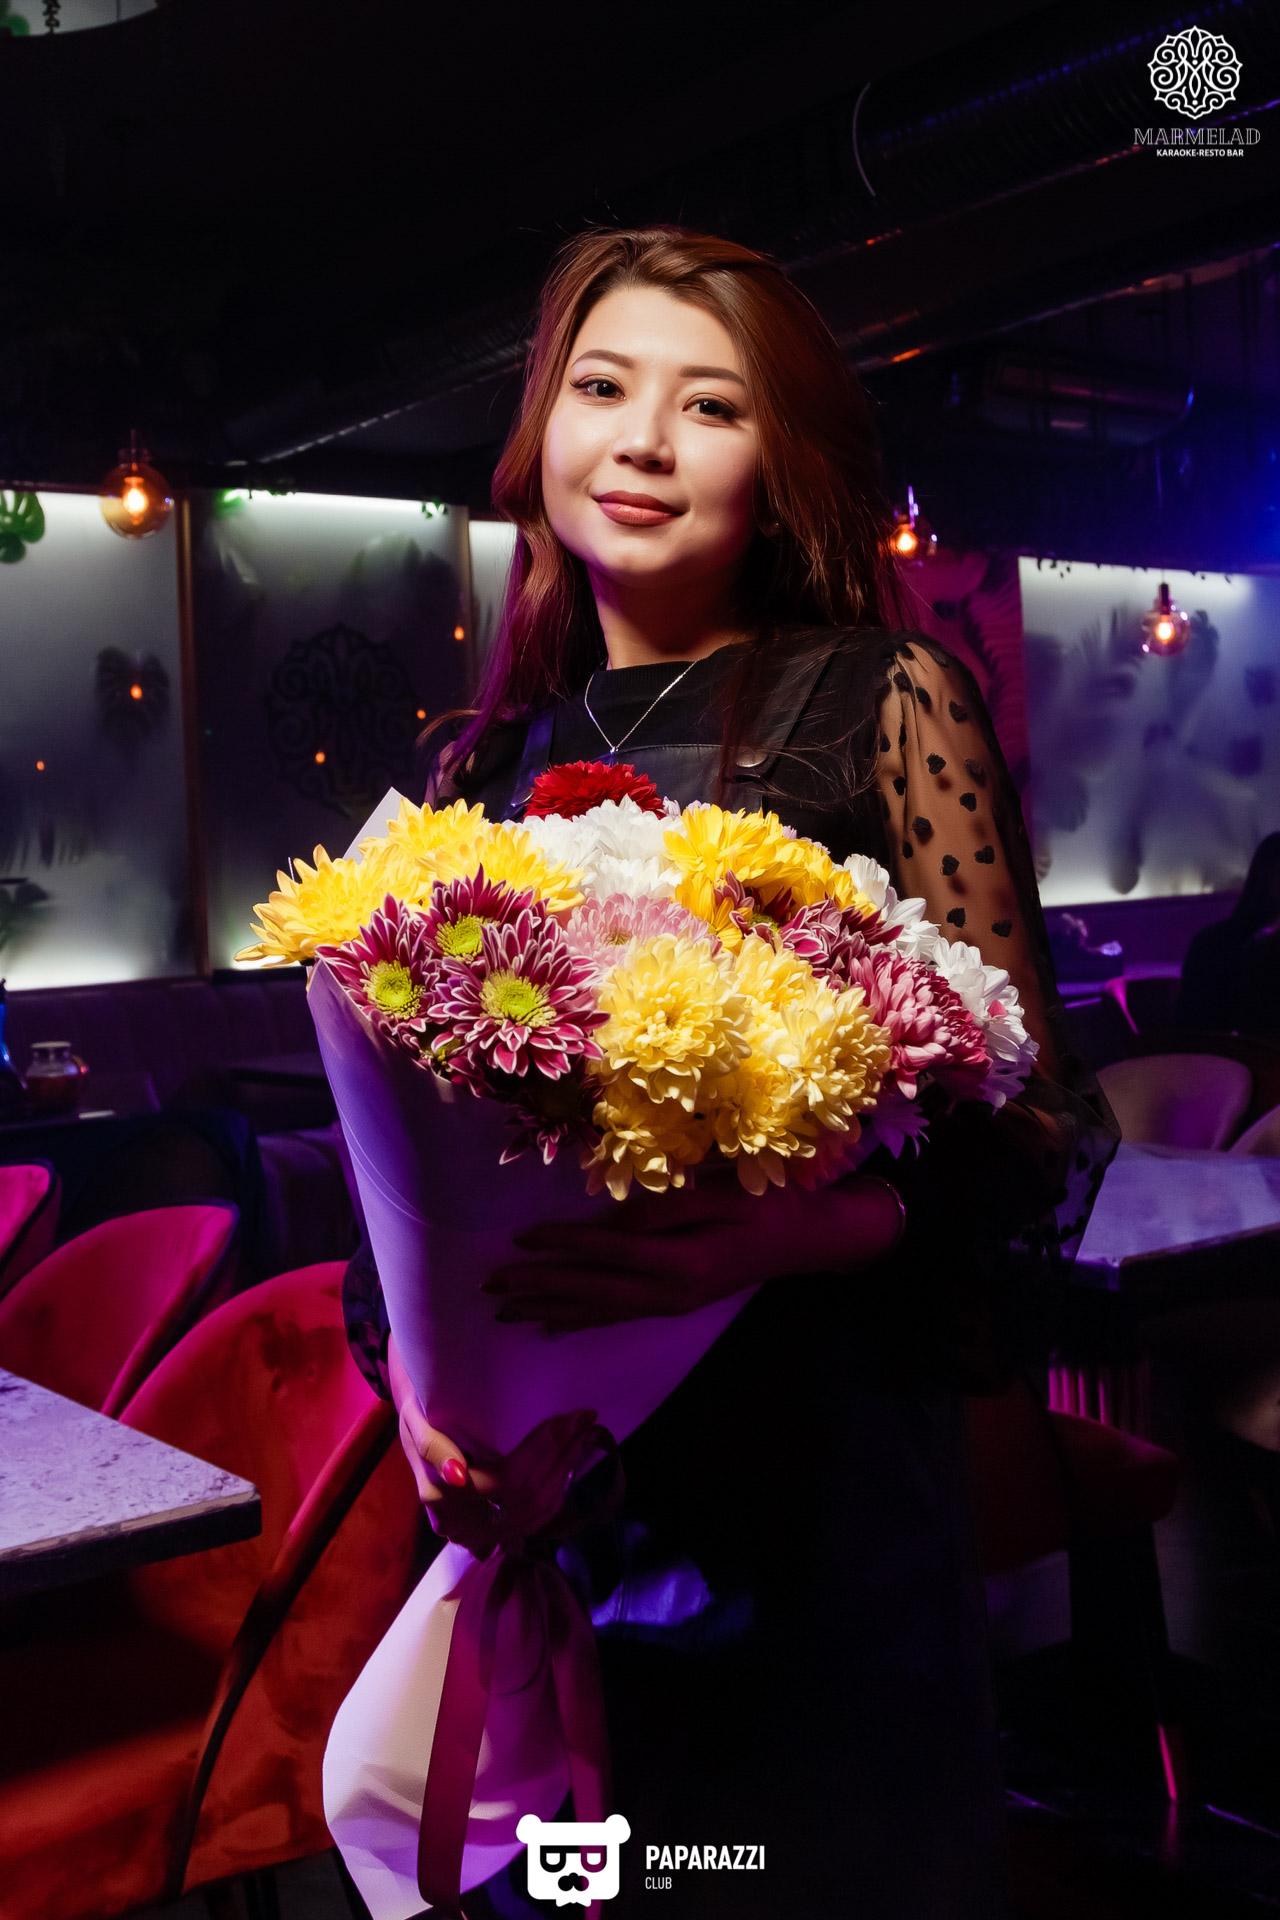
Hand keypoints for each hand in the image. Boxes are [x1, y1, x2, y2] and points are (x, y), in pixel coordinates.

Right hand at [388, 1334, 597, 1555]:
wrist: (418, 1416)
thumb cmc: (418, 1409)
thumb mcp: (415, 1418)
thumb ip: (431, 1446)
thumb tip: (456, 1476)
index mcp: (439, 1497)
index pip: (505, 1483)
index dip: (540, 1452)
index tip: (565, 1419)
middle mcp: (460, 1524)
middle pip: (526, 1499)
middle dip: (560, 1457)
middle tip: (583, 1419)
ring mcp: (480, 1531)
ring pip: (536, 1513)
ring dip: (565, 1472)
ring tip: (584, 1435)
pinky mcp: (496, 1528)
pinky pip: (535, 1519)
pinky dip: (557, 1490)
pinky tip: (571, 1462)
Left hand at [481, 1166, 903, 1331]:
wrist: (810, 1242)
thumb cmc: (771, 1205)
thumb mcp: (726, 1194)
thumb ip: (670, 1207)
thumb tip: (617, 1222)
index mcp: (681, 1261)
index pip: (606, 1251)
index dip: (560, 1245)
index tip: (518, 1238)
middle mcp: (669, 1292)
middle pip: (591, 1291)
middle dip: (539, 1288)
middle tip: (491, 1286)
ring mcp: (671, 1304)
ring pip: (598, 1311)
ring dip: (549, 1310)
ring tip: (506, 1310)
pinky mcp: (675, 1305)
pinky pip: (616, 1317)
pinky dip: (580, 1321)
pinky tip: (552, 1325)